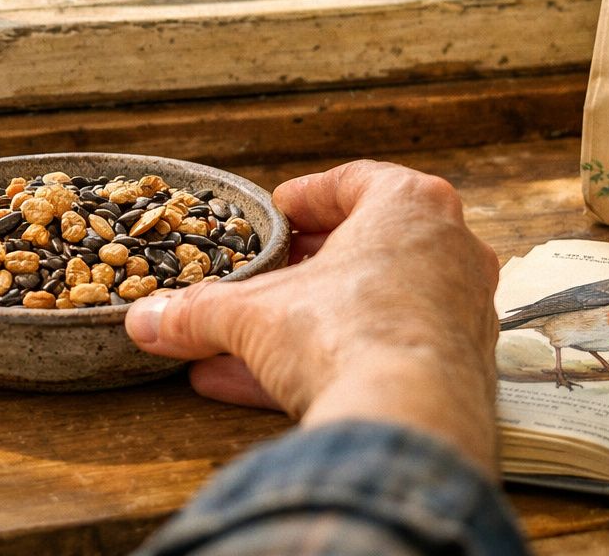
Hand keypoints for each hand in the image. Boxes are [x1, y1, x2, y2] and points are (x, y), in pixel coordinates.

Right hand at [124, 160, 500, 471]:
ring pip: (373, 304)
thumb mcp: (252, 315)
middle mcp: (449, 251)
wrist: (407, 427)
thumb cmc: (348, 337)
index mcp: (410, 206)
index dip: (307, 198)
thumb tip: (147, 318)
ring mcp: (461, 314)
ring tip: (248, 344)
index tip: (278, 214)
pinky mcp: (457, 372)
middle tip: (269, 275)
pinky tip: (265, 386)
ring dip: (312, 320)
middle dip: (306, 265)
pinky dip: (332, 362)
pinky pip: (383, 354)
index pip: (355, 181)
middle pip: (367, 245)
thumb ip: (198, 311)